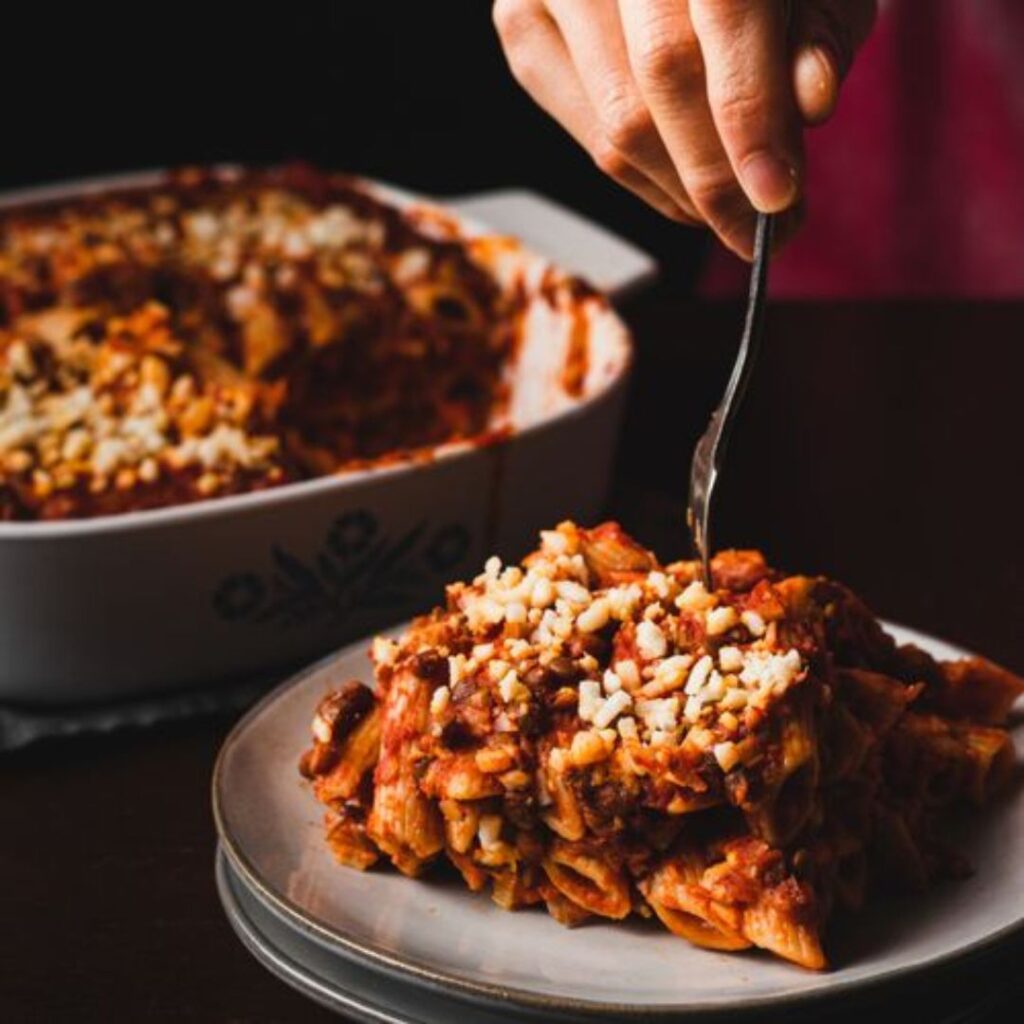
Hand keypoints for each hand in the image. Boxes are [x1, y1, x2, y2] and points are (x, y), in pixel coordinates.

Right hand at [493, 0, 875, 257]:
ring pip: (620, 122)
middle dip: (717, 174)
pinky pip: (588, 135)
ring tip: (730, 213)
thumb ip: (822, 25)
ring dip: (683, 190)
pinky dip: (644, 179)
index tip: (778, 197)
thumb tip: (812, 100)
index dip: (754, 114)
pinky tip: (683, 189)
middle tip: (761, 227)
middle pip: (663, 74)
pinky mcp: (522, 22)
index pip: (728, 11)